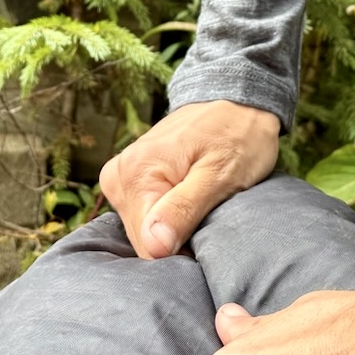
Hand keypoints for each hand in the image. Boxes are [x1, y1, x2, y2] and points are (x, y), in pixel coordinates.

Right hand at [101, 100, 279, 258]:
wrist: (235, 103)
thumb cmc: (236, 135)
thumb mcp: (219, 175)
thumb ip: (184, 209)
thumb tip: (154, 246)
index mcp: (135, 175)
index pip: (149, 247)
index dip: (183, 251)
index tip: (210, 236)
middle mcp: (117, 177)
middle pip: (144, 241)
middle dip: (179, 239)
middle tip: (210, 215)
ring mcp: (121, 179)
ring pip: (145, 233)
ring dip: (176, 229)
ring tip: (202, 205)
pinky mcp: (130, 182)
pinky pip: (146, 217)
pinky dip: (170, 219)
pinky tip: (190, 203)